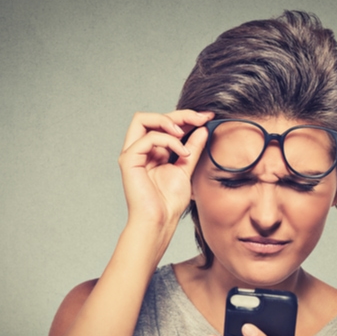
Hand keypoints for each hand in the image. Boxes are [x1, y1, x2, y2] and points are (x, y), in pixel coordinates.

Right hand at [118, 110, 212, 226]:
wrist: (160, 221)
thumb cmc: (169, 202)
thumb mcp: (186, 168)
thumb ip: (193, 148)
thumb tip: (203, 129)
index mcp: (152, 151)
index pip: (165, 124)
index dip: (185, 117)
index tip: (207, 117)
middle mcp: (139, 149)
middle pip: (154, 116)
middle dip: (180, 114)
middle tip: (201, 118)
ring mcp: (132, 153)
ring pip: (143, 119)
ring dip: (168, 121)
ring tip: (185, 133)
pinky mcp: (129, 160)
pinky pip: (148, 138)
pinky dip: (168, 141)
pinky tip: (182, 153)